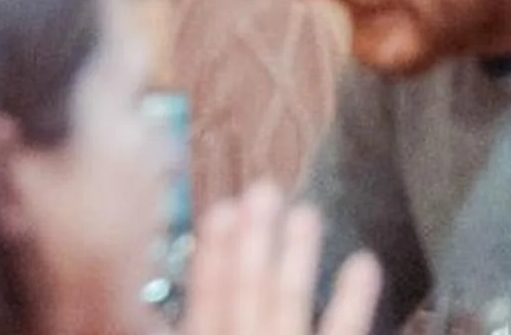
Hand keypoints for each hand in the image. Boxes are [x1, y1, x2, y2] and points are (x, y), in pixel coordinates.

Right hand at [184, 183, 382, 334]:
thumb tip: (144, 317)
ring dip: (296, 252)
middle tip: (264, 189)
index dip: (211, 257)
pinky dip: (353, 300)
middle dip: (253, 238)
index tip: (220, 211)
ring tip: (306, 211)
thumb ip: (207, 314)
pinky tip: (366, 264)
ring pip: (288, 301)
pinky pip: (340, 332)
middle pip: (248, 291)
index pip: (208, 301)